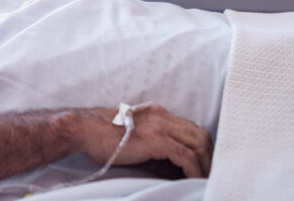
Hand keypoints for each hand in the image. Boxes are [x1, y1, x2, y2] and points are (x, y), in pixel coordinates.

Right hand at [75, 105, 212, 178]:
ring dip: (205, 165)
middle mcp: (162, 115)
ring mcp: (160, 126)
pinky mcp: (157, 139)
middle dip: (209, 157)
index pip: (191, 129)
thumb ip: (156, 149)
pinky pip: (186, 156)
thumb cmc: (103, 137)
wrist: (84, 130)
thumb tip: (174, 170)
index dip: (202, 149)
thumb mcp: (135, 140)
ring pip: (198, 144)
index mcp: (158, 113)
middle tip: (209, 175)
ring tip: (204, 181)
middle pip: (200, 134)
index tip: (204, 166)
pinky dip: (194, 171)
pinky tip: (194, 181)